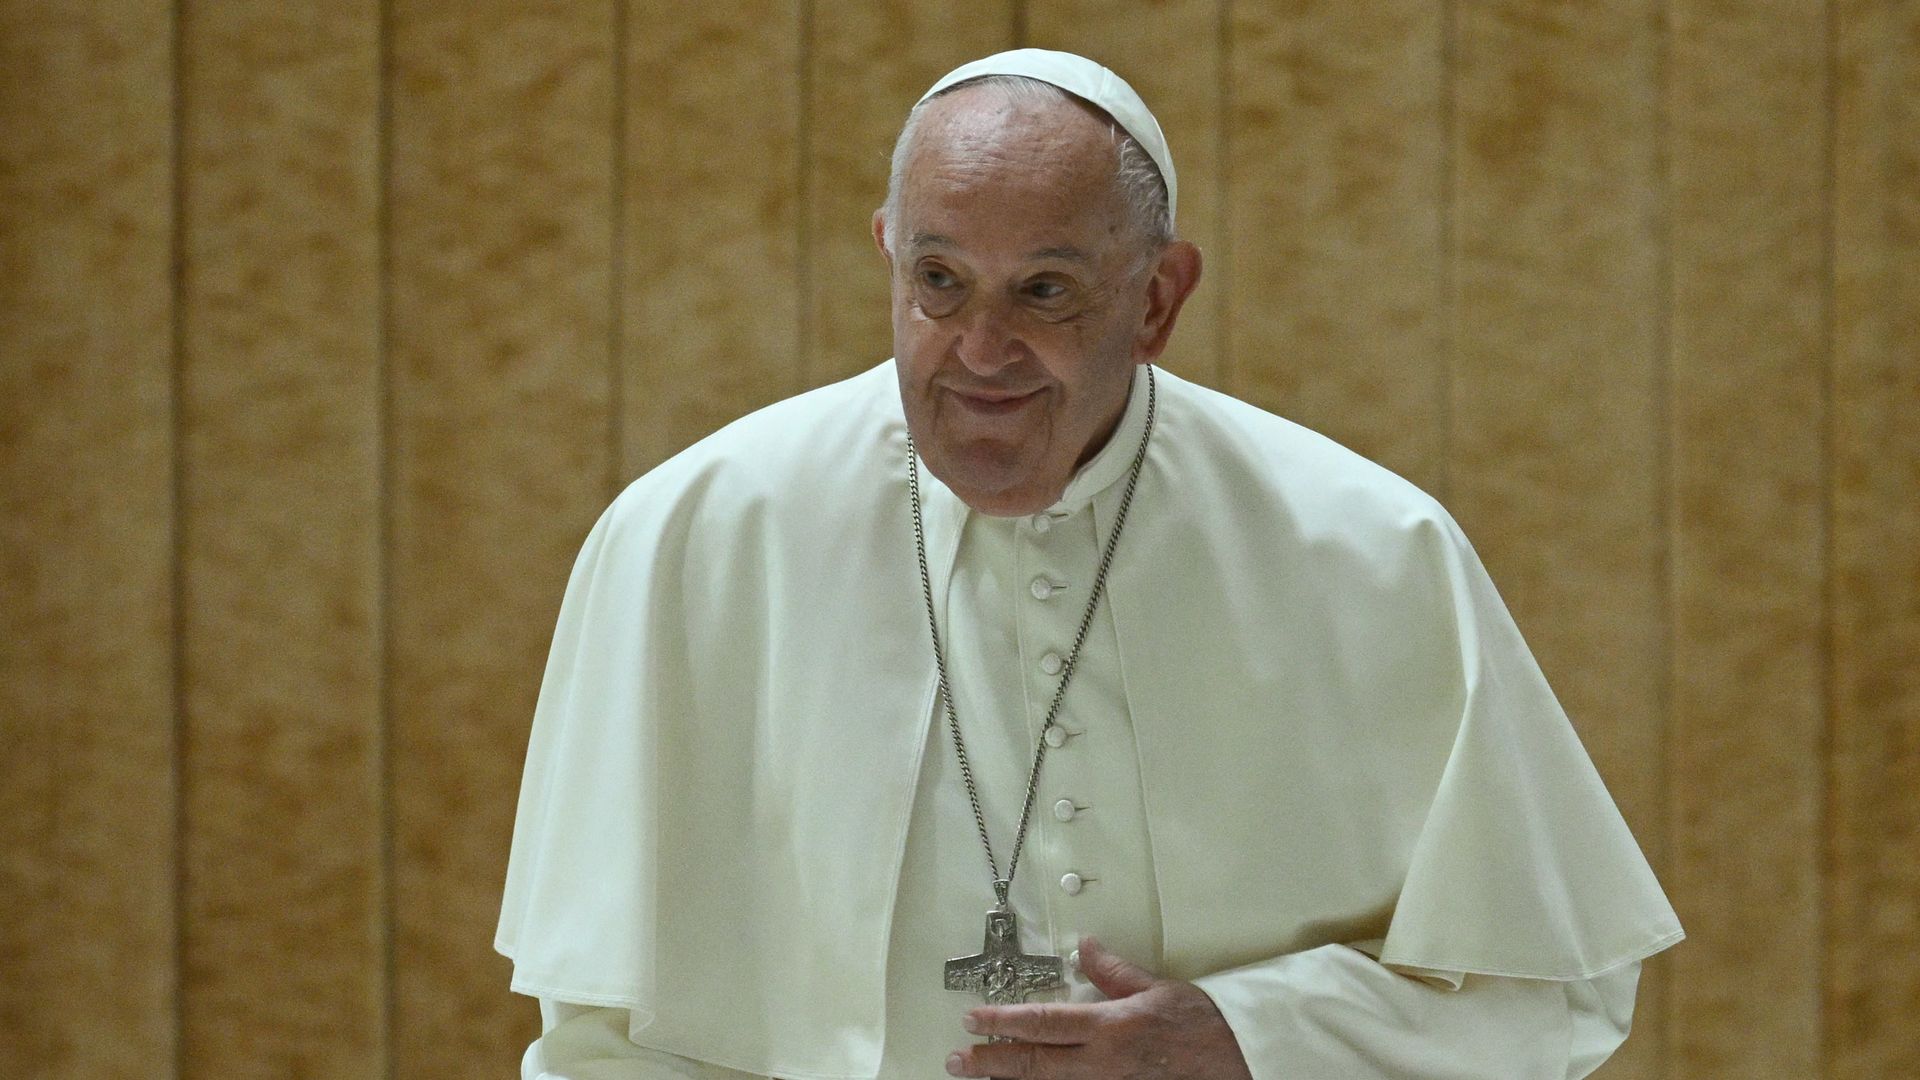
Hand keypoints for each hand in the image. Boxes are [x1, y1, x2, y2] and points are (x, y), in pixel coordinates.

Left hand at [946, 936, 1254, 1078]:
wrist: (1243, 1065)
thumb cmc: (1207, 1031)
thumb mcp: (1160, 989)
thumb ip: (1115, 972)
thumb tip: (1085, 947)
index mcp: (1110, 1027)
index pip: (1042, 1023)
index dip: (1002, 1021)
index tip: (973, 1020)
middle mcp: (1103, 1065)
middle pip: (1033, 1064)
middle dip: (990, 1062)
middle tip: (958, 1060)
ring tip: (978, 1078)